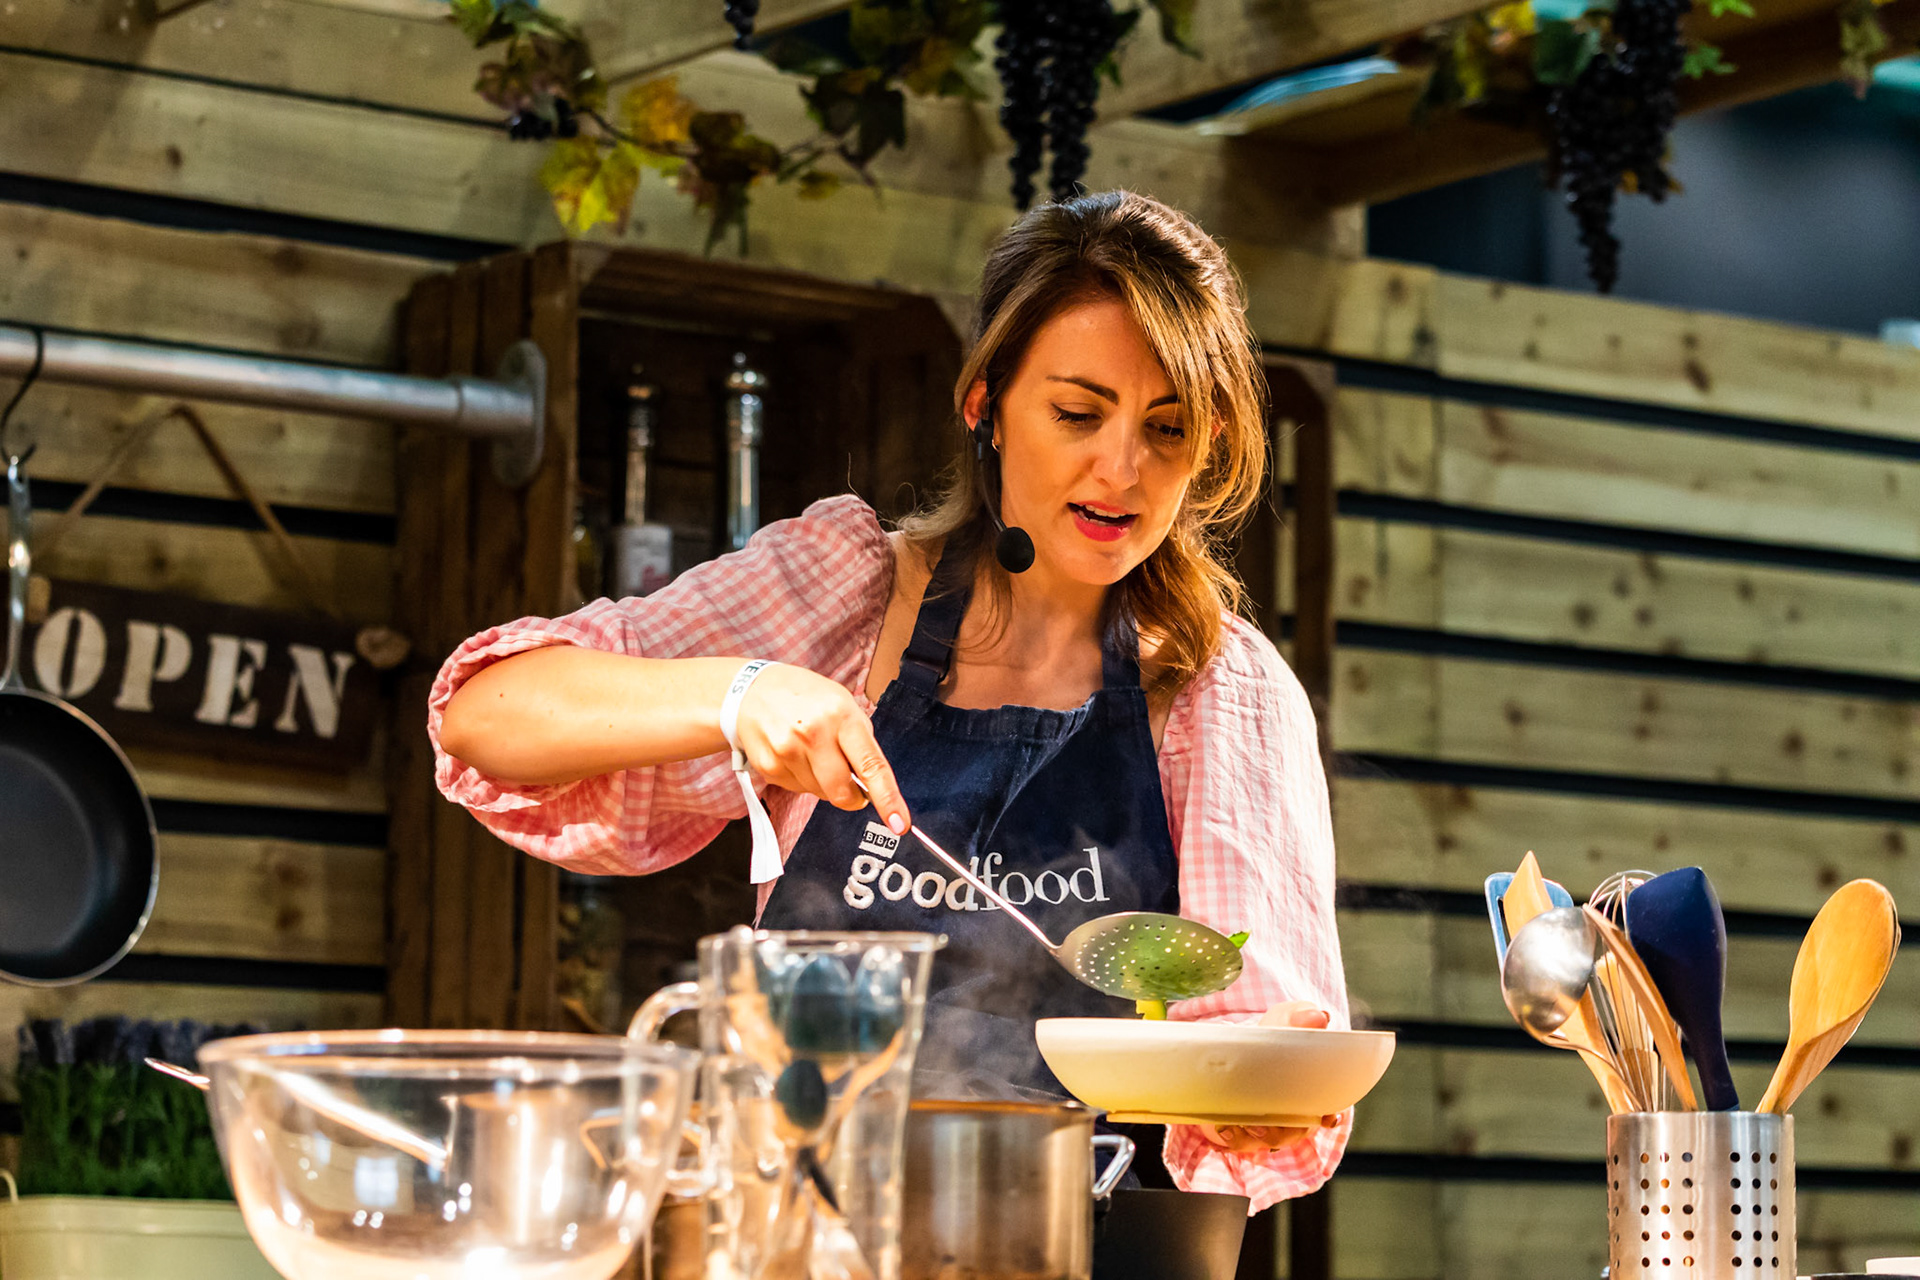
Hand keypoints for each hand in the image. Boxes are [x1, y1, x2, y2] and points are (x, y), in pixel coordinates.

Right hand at [733, 664, 909, 833]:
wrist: (750, 690)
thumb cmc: (804, 696)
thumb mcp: (842, 703)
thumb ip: (860, 741)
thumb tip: (872, 784)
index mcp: (841, 715)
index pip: (870, 765)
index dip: (887, 798)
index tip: (899, 823)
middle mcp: (814, 733)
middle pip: (841, 792)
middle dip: (851, 797)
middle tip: (850, 786)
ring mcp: (787, 751)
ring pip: (819, 793)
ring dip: (822, 782)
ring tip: (810, 751)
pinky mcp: (768, 766)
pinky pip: (796, 790)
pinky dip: (801, 779)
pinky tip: (791, 754)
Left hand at [1196, 1002, 1338, 1153]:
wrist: (1238, 1046)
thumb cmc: (1272, 1034)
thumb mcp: (1285, 1020)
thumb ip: (1301, 1017)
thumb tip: (1319, 1017)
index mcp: (1313, 1090)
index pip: (1331, 1108)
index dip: (1332, 1116)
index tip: (1329, 1118)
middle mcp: (1296, 1113)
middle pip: (1298, 1131)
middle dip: (1285, 1131)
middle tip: (1270, 1120)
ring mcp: (1271, 1124)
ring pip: (1270, 1140)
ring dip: (1258, 1135)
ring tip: (1243, 1123)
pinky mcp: (1245, 1128)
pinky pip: (1243, 1141)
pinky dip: (1234, 1137)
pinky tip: (1223, 1125)